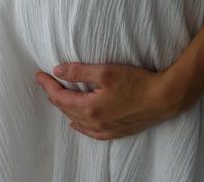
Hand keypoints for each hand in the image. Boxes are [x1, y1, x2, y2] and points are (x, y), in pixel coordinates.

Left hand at [34, 60, 184, 140]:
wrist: (164, 99)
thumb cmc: (136, 83)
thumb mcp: (105, 71)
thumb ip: (79, 71)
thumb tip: (57, 70)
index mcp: (89, 107)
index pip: (60, 97)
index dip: (47, 85)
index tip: (39, 75)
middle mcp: (95, 122)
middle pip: (66, 109)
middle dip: (53, 95)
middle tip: (45, 83)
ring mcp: (106, 129)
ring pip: (77, 121)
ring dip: (65, 109)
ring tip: (57, 98)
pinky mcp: (117, 132)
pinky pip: (91, 133)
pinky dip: (80, 126)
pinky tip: (77, 123)